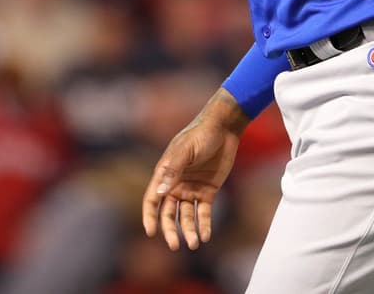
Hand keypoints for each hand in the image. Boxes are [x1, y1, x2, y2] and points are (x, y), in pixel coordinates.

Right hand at [142, 88, 249, 250]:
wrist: (223, 128)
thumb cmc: (200, 134)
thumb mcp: (185, 150)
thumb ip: (173, 170)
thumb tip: (159, 193)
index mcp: (164, 174)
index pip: (152, 200)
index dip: (149, 216)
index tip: (151, 232)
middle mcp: (175, 185)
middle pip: (168, 213)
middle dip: (170, 230)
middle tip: (175, 245)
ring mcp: (191, 189)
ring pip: (186, 216)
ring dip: (188, 230)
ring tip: (194, 244)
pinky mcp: (208, 191)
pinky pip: (203, 212)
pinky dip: (204, 225)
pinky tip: (205, 236)